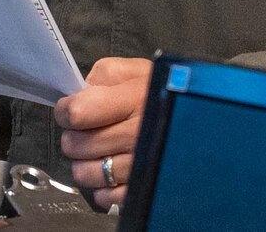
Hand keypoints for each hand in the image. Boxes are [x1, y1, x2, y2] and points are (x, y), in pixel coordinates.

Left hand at [55, 57, 150, 210]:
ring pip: (85, 173)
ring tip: (98, 150)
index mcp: (134, 99)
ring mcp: (139, 165)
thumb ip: (104, 74)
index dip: (66, 111)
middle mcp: (137, 134)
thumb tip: (77, 92)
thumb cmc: (163, 92)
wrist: (199, 116)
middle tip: (87, 130)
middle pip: (76, 145)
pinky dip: (102, 186)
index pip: (78, 112)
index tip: (68, 110)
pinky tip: (112, 169)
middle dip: (74, 136)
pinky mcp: (141, 188)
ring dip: (84, 162)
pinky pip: (104, 195)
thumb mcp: (138, 70)